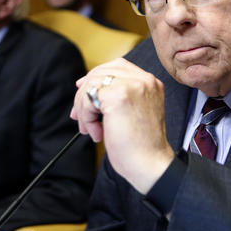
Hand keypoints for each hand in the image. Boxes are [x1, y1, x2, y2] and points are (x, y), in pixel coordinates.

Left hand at [70, 58, 174, 193]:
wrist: (150, 164)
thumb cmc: (141, 146)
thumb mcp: (134, 112)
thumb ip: (118, 95)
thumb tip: (83, 85)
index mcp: (151, 83)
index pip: (117, 66)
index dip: (97, 77)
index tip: (83, 90)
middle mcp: (144, 80)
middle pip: (101, 72)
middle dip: (85, 93)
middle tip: (79, 116)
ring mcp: (132, 85)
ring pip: (92, 84)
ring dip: (84, 109)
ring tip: (91, 129)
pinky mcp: (119, 96)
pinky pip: (88, 98)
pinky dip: (86, 116)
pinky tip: (96, 132)